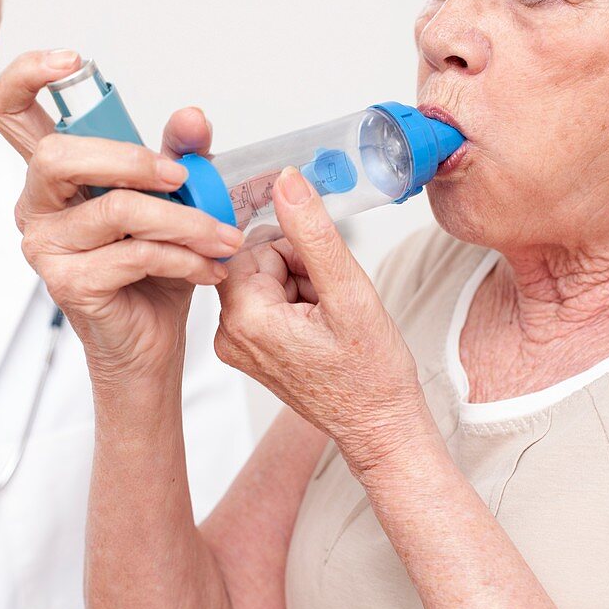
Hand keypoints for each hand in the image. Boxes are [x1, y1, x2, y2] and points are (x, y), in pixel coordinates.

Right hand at [0, 50, 243, 391]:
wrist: (151, 340)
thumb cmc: (152, 268)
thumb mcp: (171, 198)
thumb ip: (178, 153)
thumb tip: (192, 116)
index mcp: (53, 174)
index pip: (8, 110)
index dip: (28, 74)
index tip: (73, 62)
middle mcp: (36, 205)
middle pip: (58, 154)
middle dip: (130, 157)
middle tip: (180, 176)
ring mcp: (45, 247)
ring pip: (115, 209)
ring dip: (183, 220)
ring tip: (222, 236)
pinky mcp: (68, 284)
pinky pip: (134, 254)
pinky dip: (184, 257)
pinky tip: (210, 267)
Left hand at [215, 167, 429, 470]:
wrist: (380, 427)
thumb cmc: (371, 374)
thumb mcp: (349, 293)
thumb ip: (313, 233)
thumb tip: (286, 181)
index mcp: (244, 319)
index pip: (253, 244)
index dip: (295, 248)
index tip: (322, 267)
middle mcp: (229, 335)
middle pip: (256, 259)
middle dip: (299, 265)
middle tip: (332, 298)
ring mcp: (238, 345)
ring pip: (265, 277)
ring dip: (301, 282)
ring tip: (331, 316)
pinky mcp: (252, 350)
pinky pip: (268, 301)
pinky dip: (298, 301)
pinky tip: (323, 326)